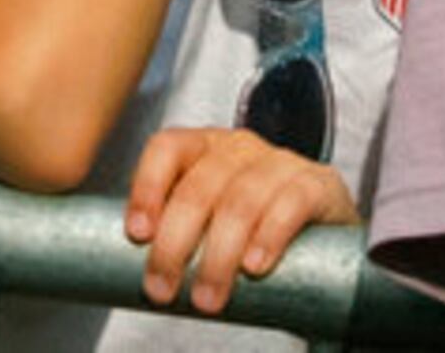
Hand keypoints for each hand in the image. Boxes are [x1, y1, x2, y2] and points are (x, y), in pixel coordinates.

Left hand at [123, 127, 356, 315]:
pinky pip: (291, 203)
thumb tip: (121, 273)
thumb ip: (174, 232)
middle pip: (199, 186)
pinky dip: (269, 236)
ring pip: (241, 200)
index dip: (147, 186)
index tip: (136, 235)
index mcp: (205, 148)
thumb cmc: (250, 234)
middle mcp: (240, 148)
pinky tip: (255, 267)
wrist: (323, 242)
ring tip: (207, 298)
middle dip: (175, 243)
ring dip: (218, 255)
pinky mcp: (318, 185)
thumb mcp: (207, 224)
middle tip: (162, 289)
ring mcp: (281, 163)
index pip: (167, 148)